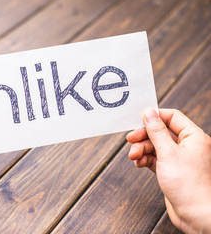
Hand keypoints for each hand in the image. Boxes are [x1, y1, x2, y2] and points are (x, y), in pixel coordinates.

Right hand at [127, 109, 210, 233]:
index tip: (139, 120)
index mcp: (193, 137)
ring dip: (142, 149)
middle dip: (144, 136)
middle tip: (131, 139)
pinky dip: (145, 159)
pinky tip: (139, 163)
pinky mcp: (171, 169)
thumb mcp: (167, 153)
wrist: (195, 214)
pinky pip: (155, 158)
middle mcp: (187, 145)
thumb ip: (156, 131)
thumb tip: (149, 113)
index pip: (172, 117)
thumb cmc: (188, 185)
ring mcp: (179, 158)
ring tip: (133, 156)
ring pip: (156, 146)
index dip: (155, 117)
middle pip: (161, 132)